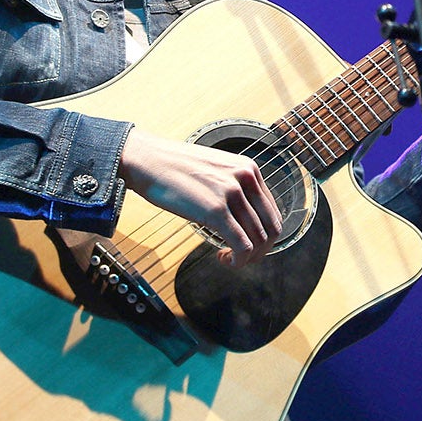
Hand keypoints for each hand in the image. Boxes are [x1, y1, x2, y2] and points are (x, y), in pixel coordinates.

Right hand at [119, 131, 284, 265]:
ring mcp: (232, 193)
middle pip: (271, 228)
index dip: (265, 235)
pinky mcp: (216, 210)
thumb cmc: (175, 167)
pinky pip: (242, 245)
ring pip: (258, 239)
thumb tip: (244, 216)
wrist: (148, 160)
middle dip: (261, 250)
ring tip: (229, 258)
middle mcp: (246, 178)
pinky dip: (238, 260)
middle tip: (244, 257)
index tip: (249, 244)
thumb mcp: (216, 170)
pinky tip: (224, 259)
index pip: (273, 211)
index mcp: (249, 168)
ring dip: (247, 257)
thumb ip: (235, 187)